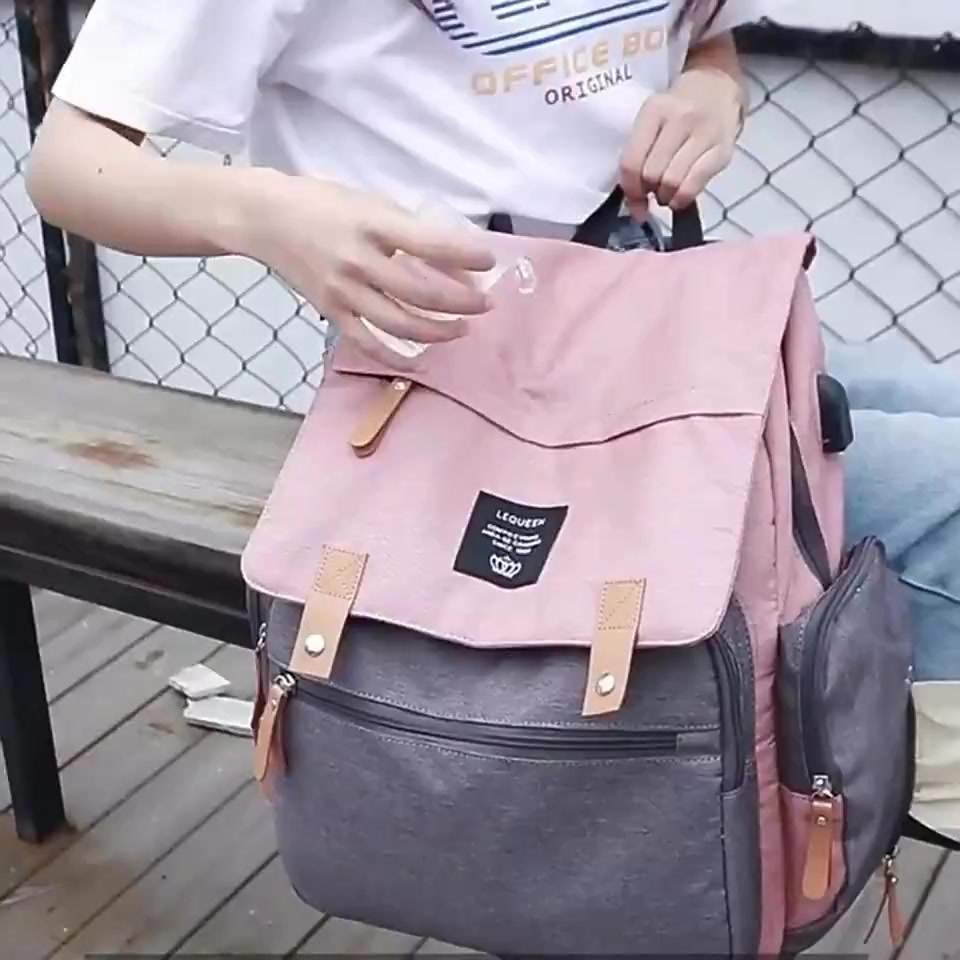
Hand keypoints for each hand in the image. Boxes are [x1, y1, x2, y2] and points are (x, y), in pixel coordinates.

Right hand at [242, 175, 496, 362]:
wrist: (266, 218)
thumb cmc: (323, 203)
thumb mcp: (370, 203)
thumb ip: (406, 230)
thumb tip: (451, 261)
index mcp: (373, 225)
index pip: (431, 245)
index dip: (465, 256)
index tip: (489, 262)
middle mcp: (359, 261)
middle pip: (422, 293)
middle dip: (461, 303)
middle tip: (484, 305)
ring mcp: (344, 291)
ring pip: (400, 324)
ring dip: (438, 332)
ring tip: (461, 329)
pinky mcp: (331, 312)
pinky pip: (368, 343)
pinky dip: (396, 356)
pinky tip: (420, 360)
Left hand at [619, 67, 743, 218]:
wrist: (717, 88)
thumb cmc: (677, 111)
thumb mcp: (652, 122)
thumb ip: (638, 158)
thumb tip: (635, 207)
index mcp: (655, 110)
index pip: (631, 161)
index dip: (629, 189)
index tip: (633, 200)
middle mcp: (680, 119)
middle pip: (652, 174)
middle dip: (648, 191)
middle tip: (652, 191)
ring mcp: (705, 133)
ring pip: (672, 182)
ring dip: (665, 197)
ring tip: (666, 193)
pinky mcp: (723, 150)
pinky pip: (695, 185)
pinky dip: (682, 199)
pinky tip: (679, 197)